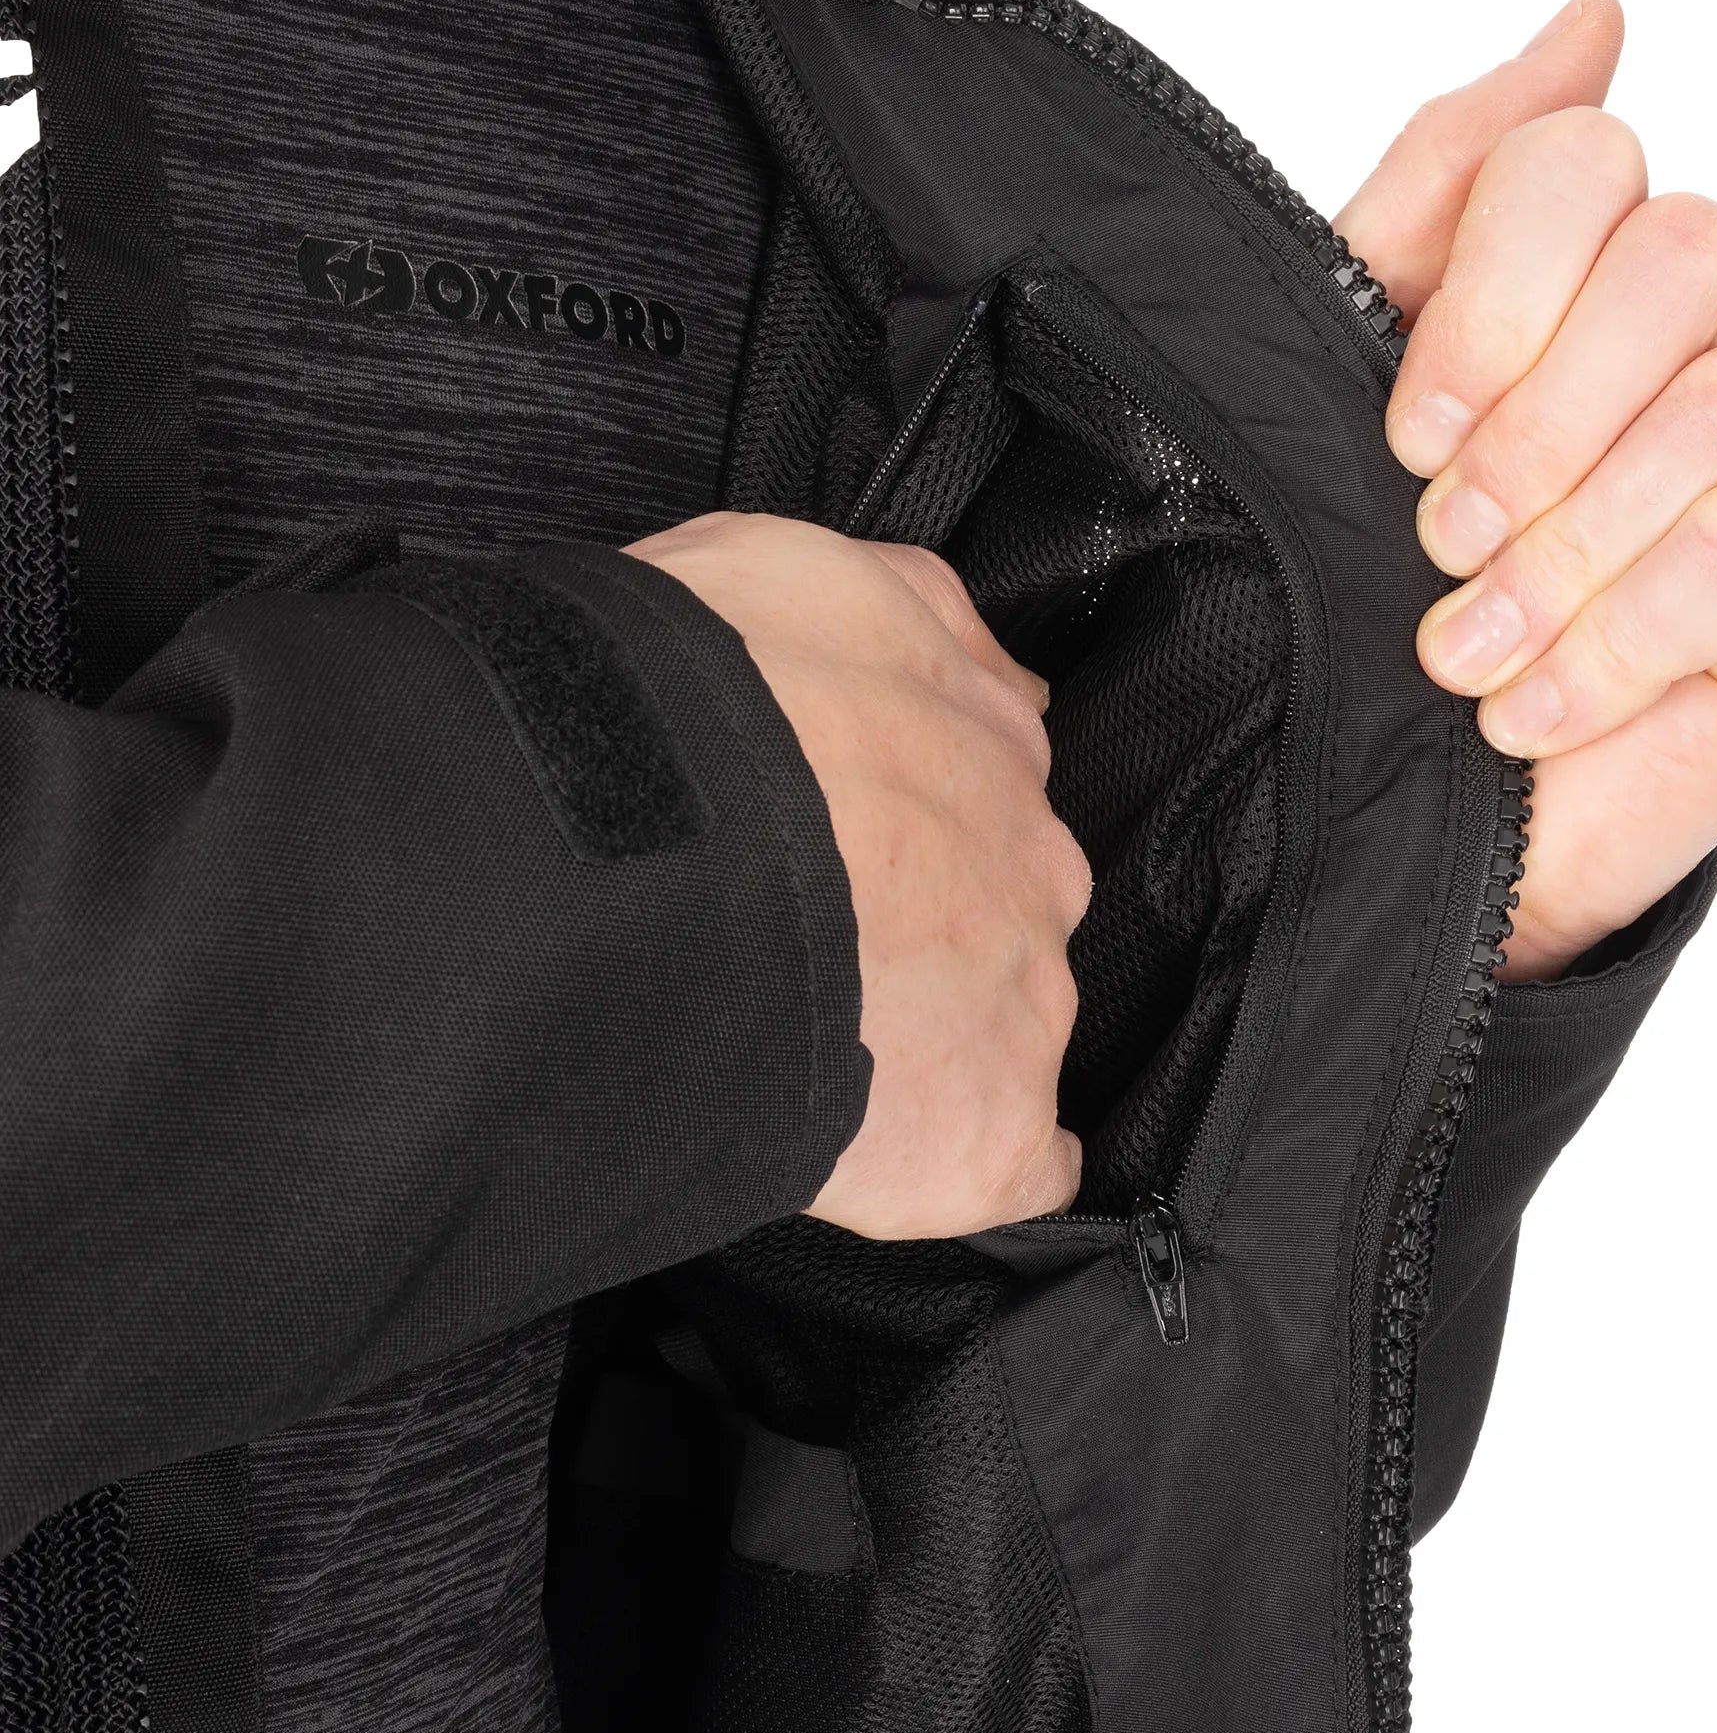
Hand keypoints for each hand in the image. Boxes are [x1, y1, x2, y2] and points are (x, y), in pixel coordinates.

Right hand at [626, 513, 1089, 1235]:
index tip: (858, 838)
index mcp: (988, 731)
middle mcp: (1034, 859)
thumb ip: (886, 609)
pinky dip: (971, 1160)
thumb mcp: (792, 572)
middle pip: (1008, 902)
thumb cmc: (694, 692)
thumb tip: (933, 641)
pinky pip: (1013, 1160)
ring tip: (816, 1049)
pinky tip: (904, 1160)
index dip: (917, 813)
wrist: (666, 845)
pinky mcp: (987, 1130)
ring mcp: (1025, 996)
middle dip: (933, 923)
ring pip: (1010, 1020)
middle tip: (820, 944)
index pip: (986, 776)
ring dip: (938, 1035)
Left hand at [1333, 0, 1716, 978]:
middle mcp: (1685, 349)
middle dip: (1537, 417)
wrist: (1409, 815)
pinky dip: (1618, 640)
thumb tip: (1596, 12)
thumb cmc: (1371, 597)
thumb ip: (1437, 200)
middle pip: (1689, 253)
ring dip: (1564, 553)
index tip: (1403, 428)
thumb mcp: (1345, 389)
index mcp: (1568, 285)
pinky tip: (1534, 709)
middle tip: (1441, 536)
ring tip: (1465, 651)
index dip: (1488, 293)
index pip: (1580, 161)